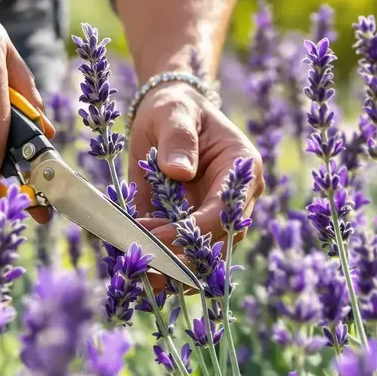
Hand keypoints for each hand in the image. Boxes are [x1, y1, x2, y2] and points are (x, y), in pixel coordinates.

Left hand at [128, 81, 264, 254]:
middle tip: (139, 255)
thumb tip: (179, 171)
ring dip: (168, 266)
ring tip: (134, 263)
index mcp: (242, 171)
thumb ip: (178, 138)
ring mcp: (215, 218)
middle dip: (178, 255)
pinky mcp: (192, 229)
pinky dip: (159, 263)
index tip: (155, 236)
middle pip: (217, 243)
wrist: (167, 116)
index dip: (192, 231)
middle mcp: (236, 201)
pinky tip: (134, 262)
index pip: (226, 213)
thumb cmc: (175, 109)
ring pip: (201, 258)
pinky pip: (181, 255)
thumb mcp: (174, 113)